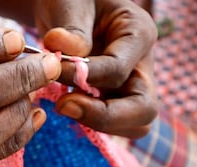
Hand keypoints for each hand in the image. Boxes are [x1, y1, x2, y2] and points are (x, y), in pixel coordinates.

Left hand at [35, 0, 157, 137]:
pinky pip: (114, 123)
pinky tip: (68, 105)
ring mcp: (131, 84)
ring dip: (99, 123)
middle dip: (103, 115)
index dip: (84, 76)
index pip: (119, 70)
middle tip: (64, 106)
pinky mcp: (116, 97)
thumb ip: (72, 29)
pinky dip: (92, 121)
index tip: (53, 71)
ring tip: (65, 105)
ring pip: (134, 124)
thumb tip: (64, 51)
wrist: (68, 7)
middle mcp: (142, 64)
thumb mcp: (71, 3)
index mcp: (139, 34)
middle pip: (143, 109)